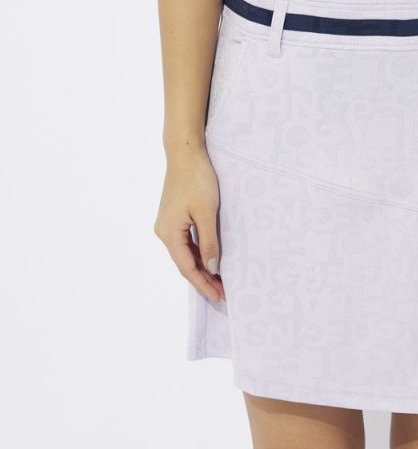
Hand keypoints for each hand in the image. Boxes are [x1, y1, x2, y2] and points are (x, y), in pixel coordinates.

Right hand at [154, 144, 224, 303]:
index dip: (203, 284)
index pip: (187, 267)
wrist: (185, 152)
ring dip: (201, 266)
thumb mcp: (206, 212)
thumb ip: (209, 242)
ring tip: (219, 280)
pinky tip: (209, 258)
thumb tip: (212, 268)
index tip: (219, 296)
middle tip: (223, 293)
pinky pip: (186, 241)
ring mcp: (167, 224)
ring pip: (185, 252)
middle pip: (185, 262)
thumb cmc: (196, 179)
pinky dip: (198, 252)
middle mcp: (164, 231)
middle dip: (203, 278)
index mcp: (168, 233)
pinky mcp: (174, 216)